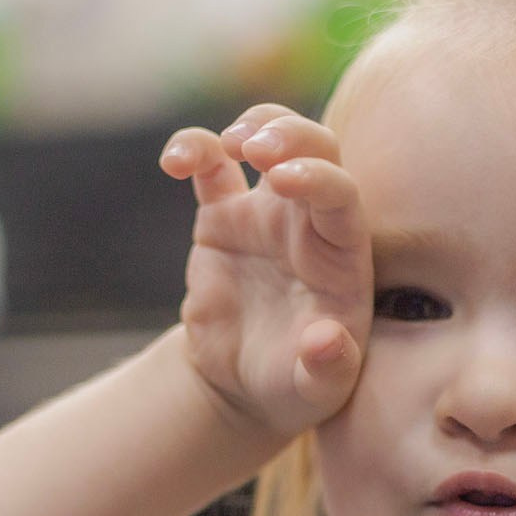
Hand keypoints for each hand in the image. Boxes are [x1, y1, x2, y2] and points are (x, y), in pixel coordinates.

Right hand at [160, 104, 372, 441]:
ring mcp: (267, 214)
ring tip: (225, 143)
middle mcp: (311, 224)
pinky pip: (211, 165)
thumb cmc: (294, 387)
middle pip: (317, 149)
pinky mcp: (223, 217)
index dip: (318, 178)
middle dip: (291, 135)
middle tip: (254, 150)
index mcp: (343, 257)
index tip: (282, 178)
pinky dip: (193, 149)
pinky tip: (172, 162)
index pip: (341, 199)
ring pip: (271, 139)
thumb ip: (327, 368)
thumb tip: (326, 341)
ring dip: (254, 124)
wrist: (247, 386)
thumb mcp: (316, 391)